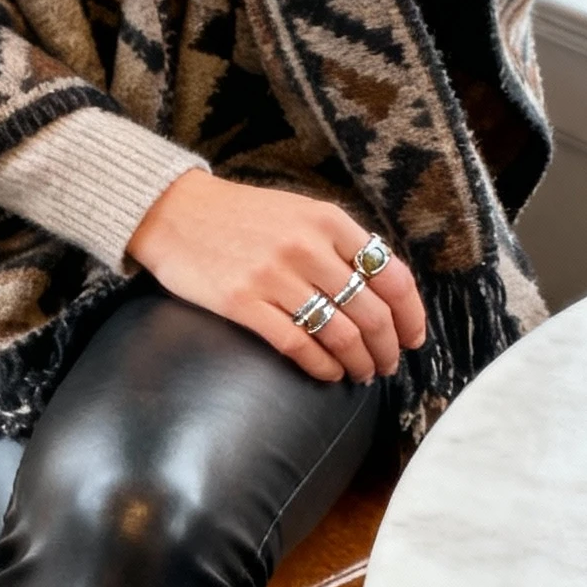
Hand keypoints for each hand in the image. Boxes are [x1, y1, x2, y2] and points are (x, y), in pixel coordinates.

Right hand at [127, 171, 427, 383]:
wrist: (172, 212)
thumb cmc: (240, 216)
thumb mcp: (298, 212)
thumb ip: (339, 243)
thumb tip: (383, 290)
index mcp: (327, 221)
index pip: (391, 276)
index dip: (410, 315)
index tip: (413, 338)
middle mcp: (306, 247)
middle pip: (371, 313)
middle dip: (387, 348)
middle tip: (388, 365)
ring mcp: (274, 276)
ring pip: (339, 334)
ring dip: (359, 363)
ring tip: (362, 374)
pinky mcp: (243, 303)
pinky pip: (297, 345)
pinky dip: (322, 367)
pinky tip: (328, 374)